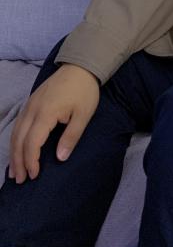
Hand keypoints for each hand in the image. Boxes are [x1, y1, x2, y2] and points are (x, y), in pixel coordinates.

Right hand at [9, 63, 99, 183]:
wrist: (80, 66)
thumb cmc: (84, 91)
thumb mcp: (84, 115)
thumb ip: (71, 136)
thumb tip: (60, 158)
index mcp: (46, 113)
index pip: (32, 142)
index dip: (31, 161)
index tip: (34, 175)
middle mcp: (32, 109)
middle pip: (19, 140)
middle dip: (18, 161)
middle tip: (20, 180)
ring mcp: (29, 104)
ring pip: (15, 132)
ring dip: (13, 153)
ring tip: (15, 171)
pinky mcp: (30, 102)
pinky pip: (18, 124)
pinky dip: (15, 140)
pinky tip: (17, 149)